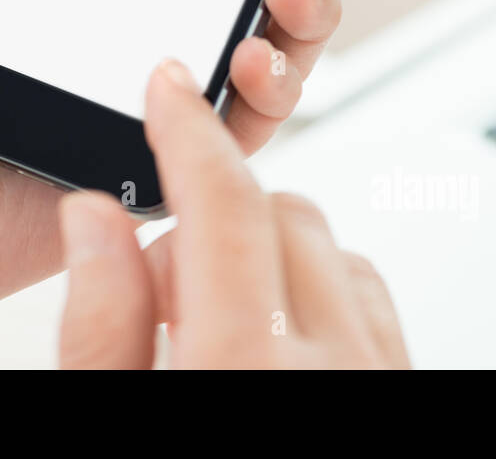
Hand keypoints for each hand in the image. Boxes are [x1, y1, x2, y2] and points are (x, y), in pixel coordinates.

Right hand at [58, 60, 409, 368]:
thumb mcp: (108, 413)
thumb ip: (100, 324)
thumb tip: (92, 217)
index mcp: (247, 364)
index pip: (225, 203)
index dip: (189, 128)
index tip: (167, 83)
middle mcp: (335, 363)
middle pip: (280, 210)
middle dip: (215, 213)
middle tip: (162, 279)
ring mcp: (379, 373)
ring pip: (330, 245)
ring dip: (268, 248)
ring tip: (212, 314)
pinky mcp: (403, 381)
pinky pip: (368, 295)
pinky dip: (316, 285)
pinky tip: (268, 331)